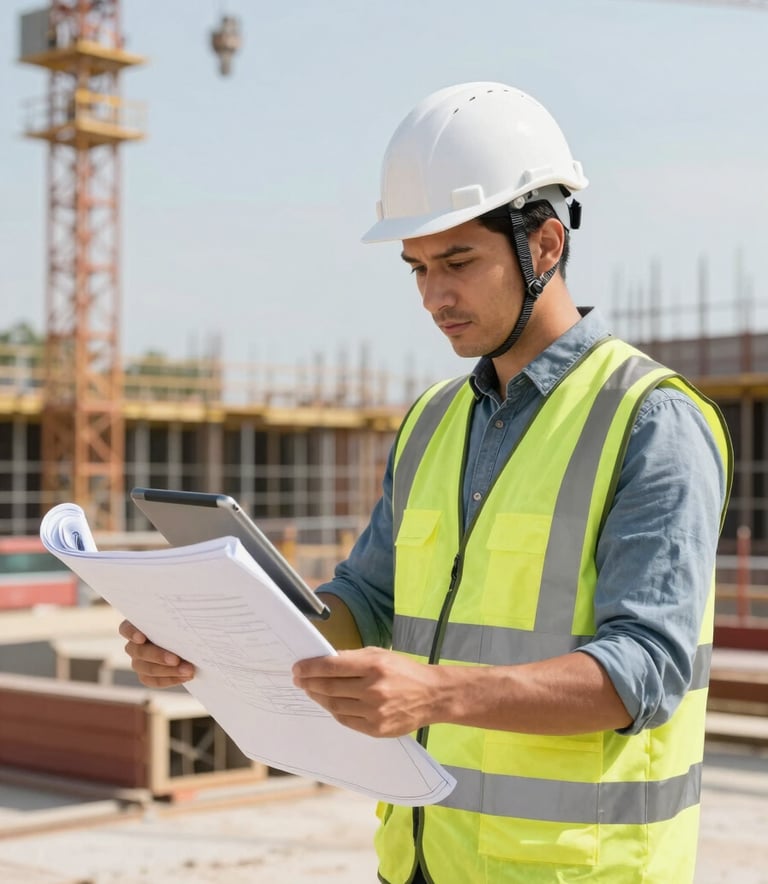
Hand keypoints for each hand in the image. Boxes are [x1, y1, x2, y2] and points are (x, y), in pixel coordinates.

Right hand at [119, 619, 194, 687]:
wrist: (188, 642)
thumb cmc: (181, 624)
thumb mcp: (179, 618)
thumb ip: (177, 619)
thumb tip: (188, 613)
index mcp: (138, 626)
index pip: (126, 628)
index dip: (132, 633)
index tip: (141, 638)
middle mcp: (134, 645)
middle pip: (139, 651)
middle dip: (158, 656)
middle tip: (176, 659)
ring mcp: (138, 661)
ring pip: (146, 669)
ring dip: (168, 671)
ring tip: (188, 670)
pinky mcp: (146, 675)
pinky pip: (154, 681)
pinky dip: (170, 679)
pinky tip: (185, 677)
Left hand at [292, 647, 440, 737]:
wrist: (432, 696)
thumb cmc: (404, 671)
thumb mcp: (380, 654)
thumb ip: (352, 657)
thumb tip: (325, 660)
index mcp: (373, 666)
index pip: (332, 666)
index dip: (310, 667)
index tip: (298, 668)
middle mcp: (373, 689)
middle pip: (329, 688)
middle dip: (309, 683)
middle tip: (299, 680)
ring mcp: (374, 712)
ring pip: (334, 705)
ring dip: (318, 698)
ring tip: (311, 691)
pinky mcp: (375, 729)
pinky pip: (345, 720)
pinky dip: (333, 711)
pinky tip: (329, 703)